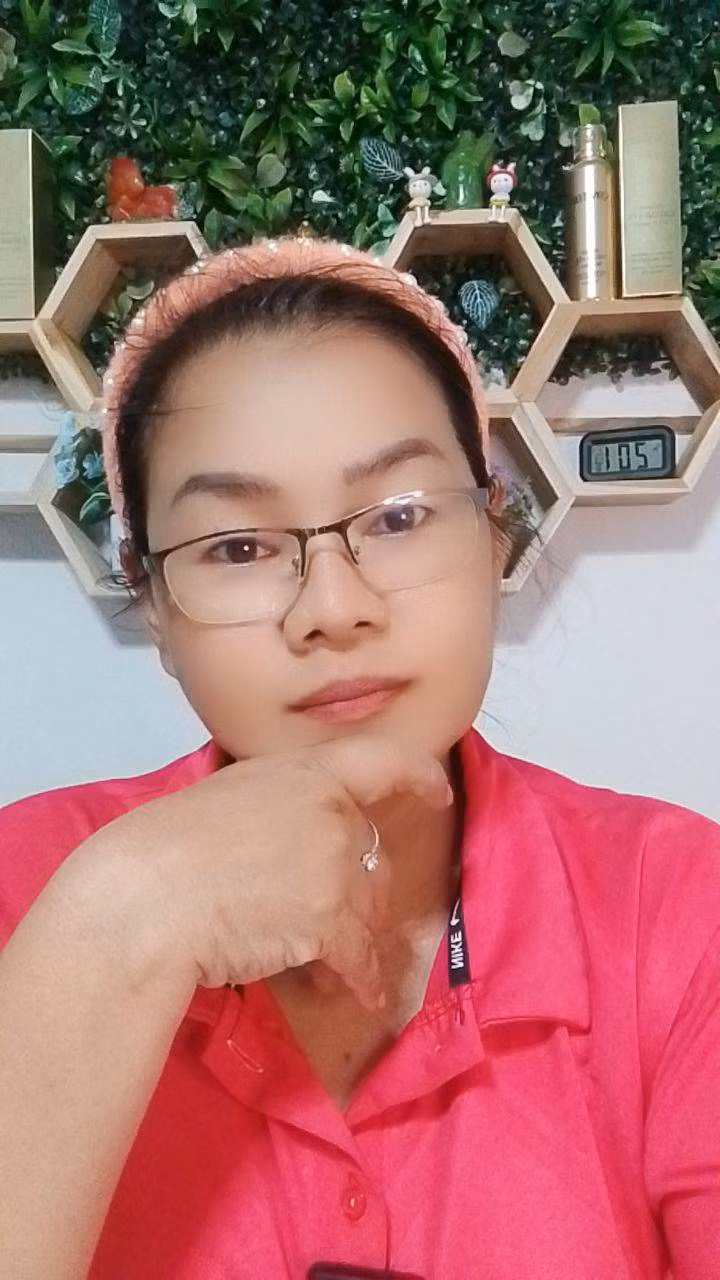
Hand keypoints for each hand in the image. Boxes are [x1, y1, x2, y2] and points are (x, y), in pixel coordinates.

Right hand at [99, 733, 451, 1010]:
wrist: (149, 896)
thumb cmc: (168, 845)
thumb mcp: (230, 795)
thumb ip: (280, 803)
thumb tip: (292, 832)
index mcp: (305, 773)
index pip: (380, 760)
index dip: (417, 773)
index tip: (437, 790)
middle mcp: (332, 813)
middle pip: (371, 854)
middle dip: (358, 889)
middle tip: (329, 919)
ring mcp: (335, 867)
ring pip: (368, 907)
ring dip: (352, 939)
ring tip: (327, 968)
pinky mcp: (330, 923)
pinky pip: (359, 956)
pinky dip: (360, 979)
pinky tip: (356, 995)